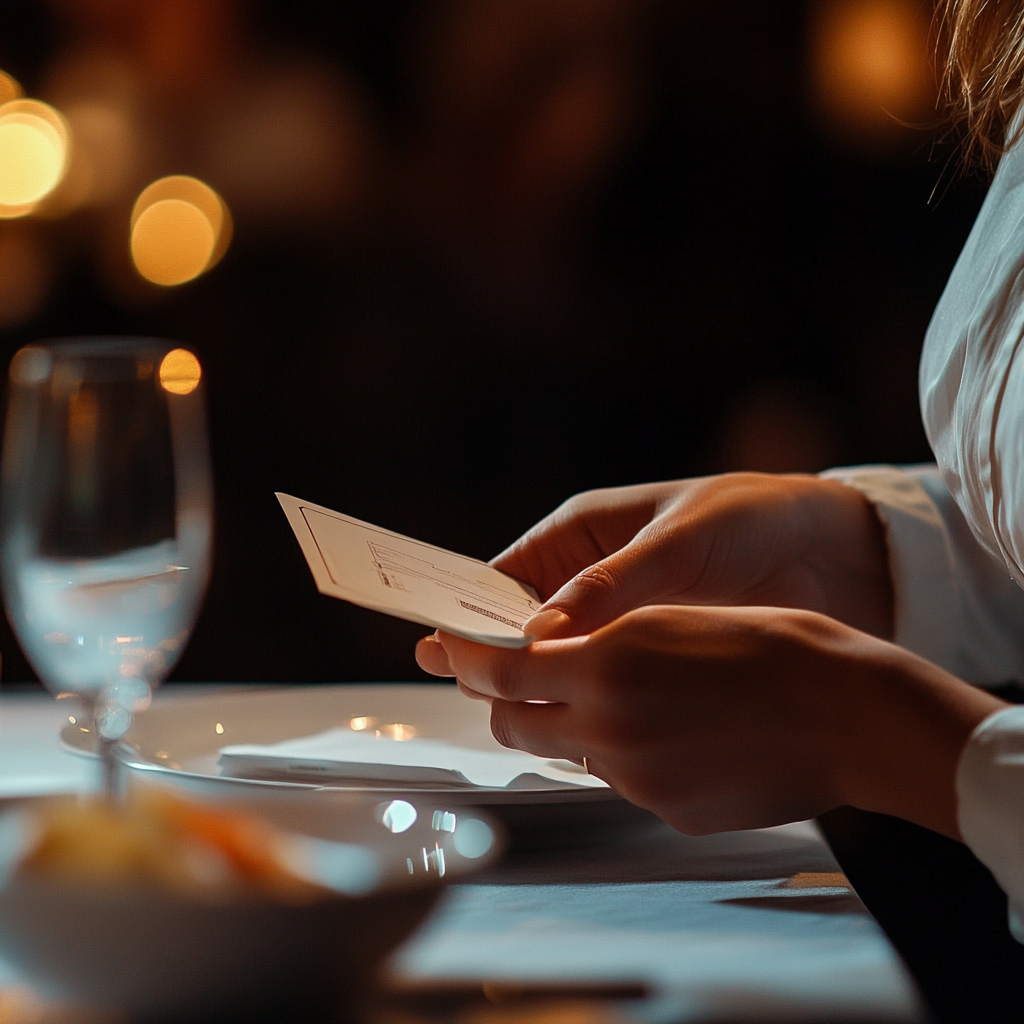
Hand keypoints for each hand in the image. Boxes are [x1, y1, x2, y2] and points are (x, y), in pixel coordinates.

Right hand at [417, 473, 892, 675]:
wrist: (836, 551)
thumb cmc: (752, 520)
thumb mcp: (677, 542)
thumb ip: (609, 587)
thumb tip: (540, 634)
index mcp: (584, 534)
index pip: (507, 574)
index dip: (469, 608)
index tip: (440, 643)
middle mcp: (592, 580)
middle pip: (522, 623)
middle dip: (494, 652)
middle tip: (466, 688)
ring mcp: (622, 621)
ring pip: (559, 658)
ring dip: (538, 682)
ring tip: (509, 713)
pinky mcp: (653, 655)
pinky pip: (603, 681)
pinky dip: (585, 701)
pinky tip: (575, 726)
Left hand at [435, 606, 1004, 837]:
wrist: (850, 712)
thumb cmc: (773, 644)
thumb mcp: (672, 617)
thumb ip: (599, 638)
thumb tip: (550, 653)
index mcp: (608, 663)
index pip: (501, 669)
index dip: (470, 659)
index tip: (455, 651)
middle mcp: (610, 725)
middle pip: (516, 722)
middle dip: (509, 702)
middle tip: (527, 680)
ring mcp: (639, 776)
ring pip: (572, 752)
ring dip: (577, 726)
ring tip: (629, 697)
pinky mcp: (670, 810)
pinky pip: (624, 781)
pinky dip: (629, 756)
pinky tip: (677, 732)